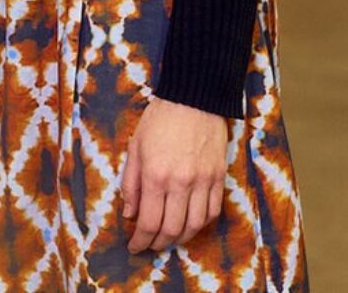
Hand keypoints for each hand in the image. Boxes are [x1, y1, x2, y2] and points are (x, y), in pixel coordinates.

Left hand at [123, 99, 227, 253]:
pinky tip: (189, 225)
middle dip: (158, 243)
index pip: (148, 221)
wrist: (193, 101)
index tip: (134, 247)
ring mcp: (203, 183)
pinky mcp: (218, 179)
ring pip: (195, 226)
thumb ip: (131, 183)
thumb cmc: (158, 121)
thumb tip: (129, 213)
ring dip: (180, 238)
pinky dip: (200, 225)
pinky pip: (212, 212)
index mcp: (155, 175)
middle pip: (172, 229)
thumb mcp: (135, 148)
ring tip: (167, 240)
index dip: (141, 240)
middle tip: (149, 246)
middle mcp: (181, 183)